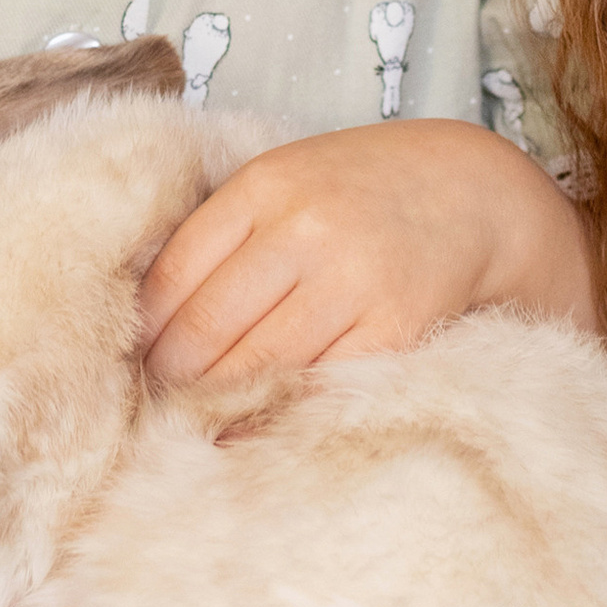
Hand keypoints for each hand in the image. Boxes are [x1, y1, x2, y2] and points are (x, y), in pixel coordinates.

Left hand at [139, 119, 598, 387]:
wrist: (471, 190)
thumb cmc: (358, 193)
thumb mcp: (285, 183)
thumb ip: (223, 236)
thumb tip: (147, 324)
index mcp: (264, 186)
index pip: (171, 279)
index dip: (144, 335)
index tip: (135, 363)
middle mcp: (305, 229)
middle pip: (205, 331)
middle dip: (172, 379)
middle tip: (158, 403)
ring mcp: (352, 280)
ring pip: (255, 367)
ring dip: (218, 401)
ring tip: (198, 416)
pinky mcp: (395, 328)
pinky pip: (316, 387)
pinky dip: (278, 412)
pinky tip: (256, 423)